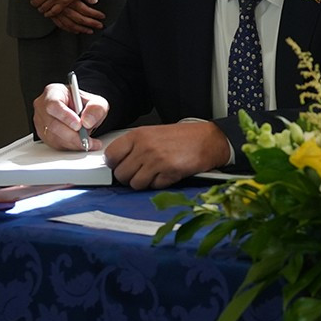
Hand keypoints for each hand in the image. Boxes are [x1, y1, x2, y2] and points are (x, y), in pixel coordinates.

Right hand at [32, 82, 107, 150]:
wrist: (80, 111)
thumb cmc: (83, 104)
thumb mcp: (96, 101)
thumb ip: (95, 108)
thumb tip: (87, 121)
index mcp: (53, 92)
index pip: (54, 105)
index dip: (66, 116)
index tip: (79, 125)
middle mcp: (43, 107)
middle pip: (52, 124)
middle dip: (72, 135)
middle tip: (87, 139)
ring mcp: (41, 122)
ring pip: (53, 137)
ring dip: (72, 142)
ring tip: (89, 143)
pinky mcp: (43, 135)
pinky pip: (54, 144)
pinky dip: (70, 146)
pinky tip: (81, 145)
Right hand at [49, 0, 105, 33]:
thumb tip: (95, 1)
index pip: (85, 10)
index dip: (95, 14)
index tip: (102, 16)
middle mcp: (64, 7)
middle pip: (80, 19)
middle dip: (91, 23)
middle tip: (100, 26)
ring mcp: (57, 12)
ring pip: (70, 24)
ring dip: (81, 29)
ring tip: (90, 31)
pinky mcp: (52, 14)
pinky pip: (60, 25)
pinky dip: (69, 29)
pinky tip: (76, 31)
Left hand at [104, 123, 230, 189]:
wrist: (210, 139)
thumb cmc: (184, 137)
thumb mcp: (154, 134)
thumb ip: (135, 146)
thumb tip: (118, 162)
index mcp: (138, 135)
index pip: (110, 155)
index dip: (115, 164)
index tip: (122, 165)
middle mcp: (144, 147)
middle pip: (121, 174)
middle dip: (130, 177)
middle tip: (142, 172)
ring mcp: (156, 160)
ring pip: (135, 184)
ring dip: (144, 183)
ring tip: (156, 174)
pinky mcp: (168, 172)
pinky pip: (154, 186)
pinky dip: (160, 184)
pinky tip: (168, 174)